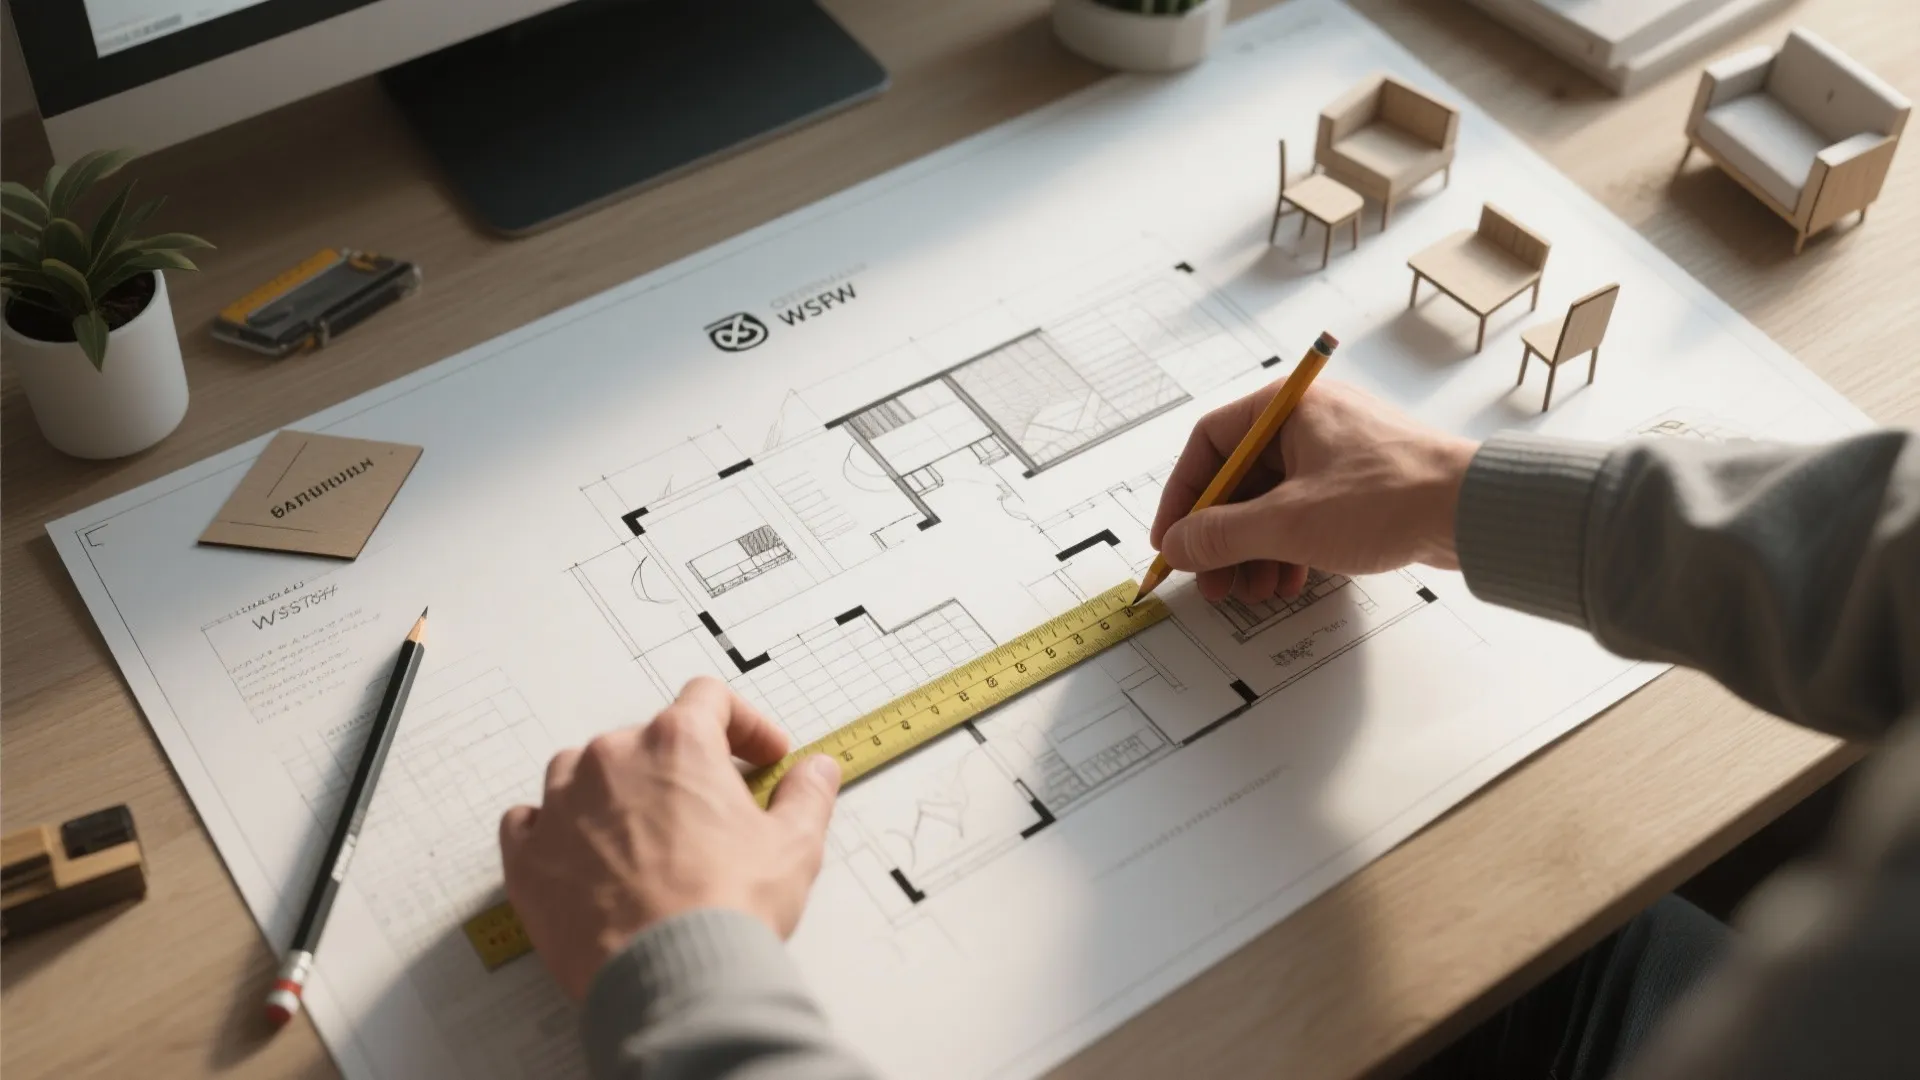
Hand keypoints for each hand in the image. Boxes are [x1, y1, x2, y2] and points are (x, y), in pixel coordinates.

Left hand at [499, 676, 840, 1000]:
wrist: (669, 975)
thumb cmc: (726, 908)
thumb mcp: (794, 846)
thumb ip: (806, 796)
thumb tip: (817, 772)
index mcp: (677, 743)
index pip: (709, 699)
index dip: (743, 725)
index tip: (759, 756)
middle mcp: (611, 759)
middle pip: (645, 736)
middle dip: (679, 768)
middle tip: (707, 811)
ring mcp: (561, 805)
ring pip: (580, 770)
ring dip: (611, 789)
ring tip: (641, 832)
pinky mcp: (527, 856)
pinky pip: (528, 820)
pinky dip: (552, 828)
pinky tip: (580, 853)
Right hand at [1150, 380, 1476, 603]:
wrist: (1474, 512)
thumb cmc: (1390, 497)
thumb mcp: (1287, 523)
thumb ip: (1221, 534)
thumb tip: (1177, 544)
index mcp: (1286, 407)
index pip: (1209, 444)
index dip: (1183, 496)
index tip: (1171, 540)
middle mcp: (1309, 421)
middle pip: (1239, 479)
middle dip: (1221, 536)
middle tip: (1210, 581)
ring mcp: (1337, 453)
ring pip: (1272, 502)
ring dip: (1253, 551)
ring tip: (1252, 591)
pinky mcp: (1361, 484)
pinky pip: (1305, 514)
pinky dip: (1288, 548)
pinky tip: (1288, 582)